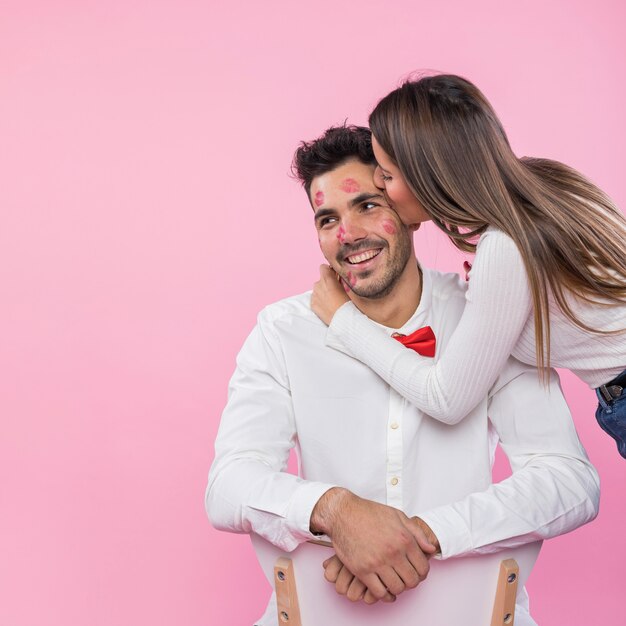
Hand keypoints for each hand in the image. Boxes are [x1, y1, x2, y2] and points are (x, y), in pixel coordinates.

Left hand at [311, 264, 349, 325]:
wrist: (344, 320)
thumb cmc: (349, 304)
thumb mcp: (349, 287)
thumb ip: (343, 278)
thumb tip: (341, 275)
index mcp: (327, 279)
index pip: (323, 267)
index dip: (329, 271)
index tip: (335, 276)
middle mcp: (318, 285)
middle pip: (321, 279)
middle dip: (327, 283)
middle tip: (336, 291)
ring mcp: (314, 295)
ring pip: (318, 289)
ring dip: (323, 292)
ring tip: (333, 300)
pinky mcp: (312, 304)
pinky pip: (315, 299)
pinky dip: (320, 301)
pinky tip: (329, 306)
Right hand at [321, 516, 439, 603]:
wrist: (343, 513)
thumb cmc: (370, 512)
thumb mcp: (397, 515)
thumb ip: (417, 533)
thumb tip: (431, 549)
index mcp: (404, 539)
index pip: (423, 568)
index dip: (422, 573)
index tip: (416, 572)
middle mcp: (393, 552)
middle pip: (412, 581)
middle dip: (411, 581)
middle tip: (405, 577)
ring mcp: (377, 562)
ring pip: (397, 588)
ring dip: (397, 587)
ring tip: (393, 580)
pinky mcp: (362, 570)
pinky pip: (378, 592)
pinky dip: (383, 594)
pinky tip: (383, 587)